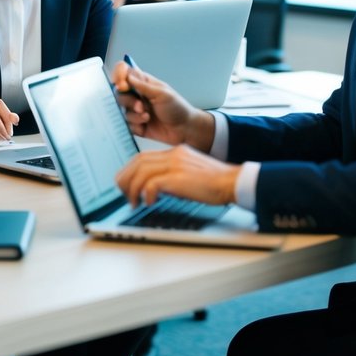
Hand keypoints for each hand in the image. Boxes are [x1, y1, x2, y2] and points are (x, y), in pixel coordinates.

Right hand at [111, 62, 213, 148]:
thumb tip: (127, 77)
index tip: (122, 85)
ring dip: (134, 115)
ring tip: (147, 117)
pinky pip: (126, 124)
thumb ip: (143, 86)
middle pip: (119, 93)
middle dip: (129, 101)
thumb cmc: (178, 108)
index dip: (119, 76)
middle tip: (141, 106)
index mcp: (143, 83)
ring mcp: (135, 110)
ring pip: (122, 110)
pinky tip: (146, 126)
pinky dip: (136, 125)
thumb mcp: (162, 94)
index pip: (124, 72)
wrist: (184, 129)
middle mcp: (137, 95)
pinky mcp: (135, 124)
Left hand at [116, 145, 240, 206]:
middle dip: (126, 178)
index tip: (127, 183)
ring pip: (141, 172)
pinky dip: (146, 194)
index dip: (130, 170)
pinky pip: (152, 184)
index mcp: (175, 152)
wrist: (232, 182)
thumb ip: (173, 176)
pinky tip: (149, 202)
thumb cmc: (216, 182)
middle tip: (123, 193)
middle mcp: (173, 155)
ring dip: (133, 189)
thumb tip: (156, 189)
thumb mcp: (190, 173)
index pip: (143, 157)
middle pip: (138, 162)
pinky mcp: (178, 177)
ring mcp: (175, 164)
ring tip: (133, 202)